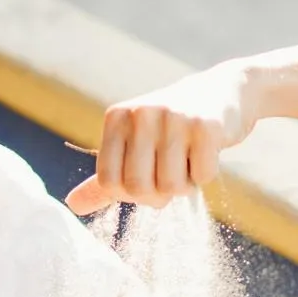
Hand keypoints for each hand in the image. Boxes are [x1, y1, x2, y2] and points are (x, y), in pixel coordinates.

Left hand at [65, 66, 258, 214]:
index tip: (145, 180)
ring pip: (172, 187)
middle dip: (157, 194)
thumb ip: (106, 177)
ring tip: (188, 160)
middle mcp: (141, 114)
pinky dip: (207, 174)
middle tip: (170, 175)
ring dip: (185, 185)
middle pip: (139, 188)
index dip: (129, 194)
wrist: (225, 90)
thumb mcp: (133, 144)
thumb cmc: (171, 126)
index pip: (108, 182)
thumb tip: (72, 206)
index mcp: (116, 118)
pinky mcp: (206, 125)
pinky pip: (203, 177)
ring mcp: (173, 117)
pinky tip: (207, 151)